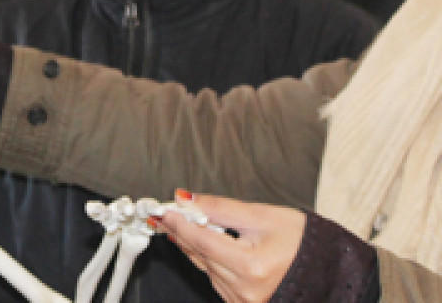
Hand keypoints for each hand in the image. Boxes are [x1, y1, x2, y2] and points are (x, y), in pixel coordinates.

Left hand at [158, 191, 305, 302]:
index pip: (201, 240)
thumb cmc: (303, 242)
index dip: (179, 223)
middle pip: (200, 255)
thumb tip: (188, 200)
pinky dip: (208, 261)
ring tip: (180, 225)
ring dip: (192, 246)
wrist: (329, 269)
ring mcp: (245, 301)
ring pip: (205, 268)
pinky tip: (204, 245)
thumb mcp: (263, 215)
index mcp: (252, 266)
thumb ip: (221, 208)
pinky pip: (216, 280)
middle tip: (163, 214)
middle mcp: (246, 290)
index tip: (163, 210)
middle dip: (181, 232)